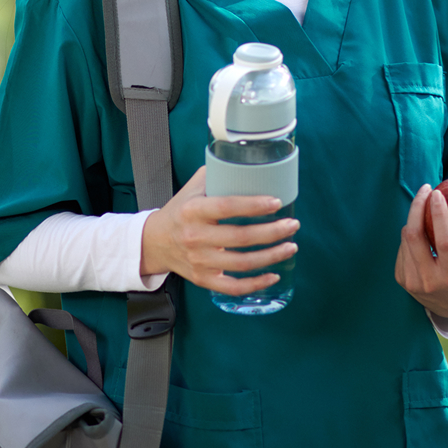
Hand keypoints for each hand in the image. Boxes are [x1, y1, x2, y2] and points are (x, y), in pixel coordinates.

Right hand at [141, 166, 299, 296]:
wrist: (155, 242)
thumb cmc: (180, 210)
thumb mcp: (192, 187)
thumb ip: (217, 173)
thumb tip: (250, 160)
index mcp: (193, 210)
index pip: (227, 206)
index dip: (254, 205)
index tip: (277, 202)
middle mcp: (195, 237)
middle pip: (240, 237)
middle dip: (272, 232)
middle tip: (292, 225)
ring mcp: (199, 261)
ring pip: (242, 263)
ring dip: (271, 256)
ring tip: (290, 246)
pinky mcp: (202, 279)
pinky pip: (233, 287)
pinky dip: (256, 284)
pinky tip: (274, 275)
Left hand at [394, 184, 447, 317]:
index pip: (444, 242)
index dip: (439, 215)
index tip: (438, 192)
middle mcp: (430, 281)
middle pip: (415, 236)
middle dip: (417, 207)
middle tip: (426, 187)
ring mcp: (412, 281)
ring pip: (406, 239)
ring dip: (414, 216)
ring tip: (424, 201)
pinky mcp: (402, 279)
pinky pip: (403, 247)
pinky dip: (410, 232)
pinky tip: (419, 222)